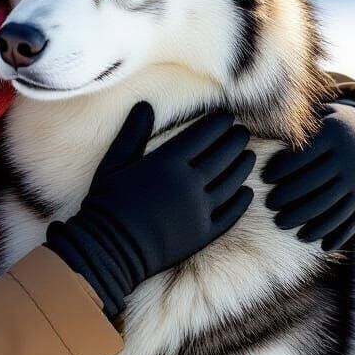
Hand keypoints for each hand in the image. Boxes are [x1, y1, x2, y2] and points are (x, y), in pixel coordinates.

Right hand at [43, 101, 254, 318]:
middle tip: (242, 133)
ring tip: (248, 156)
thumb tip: (144, 104)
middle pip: (222, 156)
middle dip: (235, 141)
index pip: (202, 136)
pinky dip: (241, 201)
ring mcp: (199, 211)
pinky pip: (230, 214)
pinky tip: (246, 192)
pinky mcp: (203, 235)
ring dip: (242, 167)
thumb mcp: (114, 164)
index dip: (218, 124)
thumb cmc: (106, 203)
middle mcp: (188, 184)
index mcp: (167, 163)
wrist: (109, 249)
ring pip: (231, 183)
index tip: (227, 117)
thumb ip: (132, 133)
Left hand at [260, 100, 354, 250]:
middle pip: (316, 183)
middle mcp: (350, 158)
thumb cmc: (322, 129)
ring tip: (283, 224)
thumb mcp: (312, 120)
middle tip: (270, 205)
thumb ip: (289, 127)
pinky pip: (351, 219)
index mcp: (334, 135)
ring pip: (332, 205)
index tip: (264, 178)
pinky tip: (320, 244)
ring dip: (307, 219)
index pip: (304, 156)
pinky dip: (336, 234)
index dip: (282, 168)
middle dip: (290, 197)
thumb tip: (252, 133)